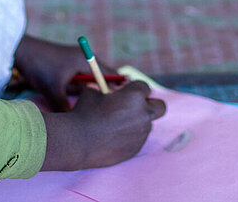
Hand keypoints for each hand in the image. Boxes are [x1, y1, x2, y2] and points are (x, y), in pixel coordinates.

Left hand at [13, 34, 117, 111]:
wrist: (21, 53)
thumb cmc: (40, 67)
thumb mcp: (53, 90)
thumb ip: (65, 107)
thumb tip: (75, 126)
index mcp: (87, 60)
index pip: (112, 75)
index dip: (119, 91)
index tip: (124, 107)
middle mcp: (85, 60)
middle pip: (104, 80)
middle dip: (109, 96)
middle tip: (117, 113)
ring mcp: (77, 65)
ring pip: (92, 84)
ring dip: (96, 95)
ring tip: (105, 113)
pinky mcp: (69, 71)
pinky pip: (83, 84)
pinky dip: (85, 94)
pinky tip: (86, 106)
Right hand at [40, 81, 165, 170]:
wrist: (77, 141)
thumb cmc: (84, 113)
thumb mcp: (92, 92)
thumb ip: (105, 89)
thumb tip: (107, 88)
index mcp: (134, 95)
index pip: (145, 87)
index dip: (135, 90)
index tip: (126, 93)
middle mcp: (143, 113)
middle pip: (160, 106)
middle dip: (151, 105)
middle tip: (136, 108)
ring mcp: (142, 133)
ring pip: (146, 125)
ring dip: (136, 123)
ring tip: (115, 126)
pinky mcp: (136, 148)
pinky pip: (137, 139)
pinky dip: (129, 137)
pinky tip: (112, 139)